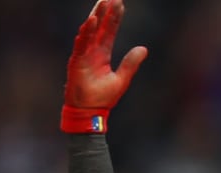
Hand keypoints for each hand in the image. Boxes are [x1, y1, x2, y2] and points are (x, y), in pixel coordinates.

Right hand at [61, 0, 147, 132]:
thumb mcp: (122, 79)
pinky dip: (86, 33)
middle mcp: (92, 52)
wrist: (90, 113)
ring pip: (90, 32)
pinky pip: (81, 44)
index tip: (120, 3)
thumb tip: (144, 49)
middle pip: (100, 27)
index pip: (110, 31)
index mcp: (103, 55)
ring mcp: (83, 56)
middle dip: (105, 12)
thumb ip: (131, 64)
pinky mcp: (77, 62)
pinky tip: (91, 21)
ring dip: (95, 17)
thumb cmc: (103, 98)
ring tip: (102, 3)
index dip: (114, 18)